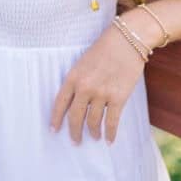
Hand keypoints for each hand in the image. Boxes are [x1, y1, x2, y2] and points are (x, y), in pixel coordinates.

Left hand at [49, 21, 145, 145]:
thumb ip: (77, 81)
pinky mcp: (118, 98)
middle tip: (75, 141)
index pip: (60, 103)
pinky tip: (109, 140)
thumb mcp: (83, 62)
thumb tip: (75, 103)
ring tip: (94, 137)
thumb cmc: (105, 48)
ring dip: (93, 133)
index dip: (56, 118)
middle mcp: (84, 87)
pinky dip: (110, 134)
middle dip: (74, 132)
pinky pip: (111, 122)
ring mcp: (101, 93)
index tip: (54, 130)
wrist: (127, 40)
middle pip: (75, 117)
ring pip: (93, 122)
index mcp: (73, 77)